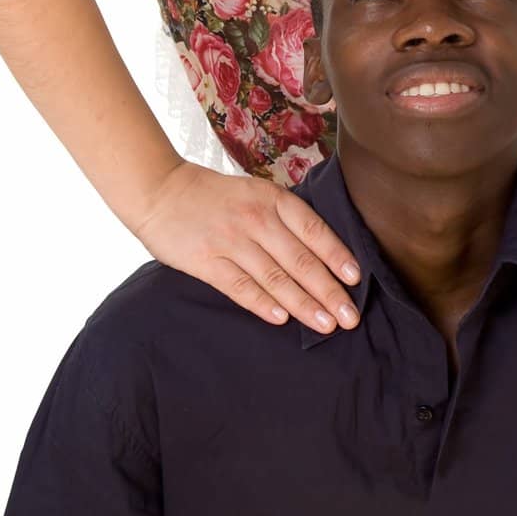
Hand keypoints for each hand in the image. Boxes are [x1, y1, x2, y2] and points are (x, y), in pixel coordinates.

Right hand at [131, 160, 362, 334]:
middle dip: (329, 291)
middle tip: (350, 317)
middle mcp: (256, 218)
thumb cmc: (214, 195)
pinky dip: (262, 303)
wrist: (160, 190)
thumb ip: (282, 217)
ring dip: (303, 304)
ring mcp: (231, 240)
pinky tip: (281, 319)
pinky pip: (239, 286)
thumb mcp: (254, 192)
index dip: (337, 256)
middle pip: (300, 260)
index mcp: (272, 198)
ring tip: (326, 325)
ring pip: (276, 277)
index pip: (314, 229)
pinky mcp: (206, 260)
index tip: (356, 280)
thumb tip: (319, 251)